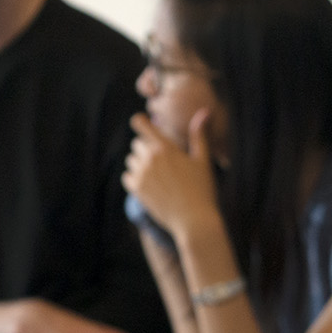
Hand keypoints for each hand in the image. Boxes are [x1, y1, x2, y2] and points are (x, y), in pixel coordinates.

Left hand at [124, 111, 222, 242]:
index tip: (144, 126)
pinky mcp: (137, 190)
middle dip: (146, 149)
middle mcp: (150, 158)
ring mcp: (141, 174)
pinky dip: (135, 179)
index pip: (141, 124)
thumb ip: (199, 135)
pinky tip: (150, 185)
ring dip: (140, 164)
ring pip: (131, 160)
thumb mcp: (203, 161)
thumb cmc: (202, 190)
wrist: (194, 221)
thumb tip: (204, 111)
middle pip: (137, 144)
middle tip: (163, 162)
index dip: (141, 122)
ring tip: (158, 176)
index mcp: (165, 148)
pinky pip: (127, 177)